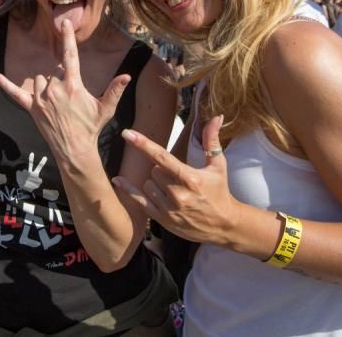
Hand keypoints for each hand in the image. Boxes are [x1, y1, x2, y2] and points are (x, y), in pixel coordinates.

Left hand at [0, 19, 130, 169]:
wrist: (75, 149)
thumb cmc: (91, 128)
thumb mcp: (106, 108)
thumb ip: (115, 90)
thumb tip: (127, 75)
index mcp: (73, 86)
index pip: (70, 56)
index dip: (68, 38)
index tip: (65, 23)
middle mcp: (55, 89)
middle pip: (53, 73)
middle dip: (61, 80)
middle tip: (70, 100)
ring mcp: (41, 99)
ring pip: (39, 80)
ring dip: (46, 86)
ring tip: (57, 102)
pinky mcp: (32, 108)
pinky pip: (15, 94)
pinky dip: (5, 85)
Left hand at [112, 115, 237, 245]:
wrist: (223, 225)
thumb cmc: (219, 192)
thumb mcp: (218, 165)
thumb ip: (211, 140)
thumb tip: (216, 116)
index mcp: (190, 178)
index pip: (162, 157)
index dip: (143, 144)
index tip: (127, 133)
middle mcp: (178, 194)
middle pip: (154, 170)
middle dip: (161, 169)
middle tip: (177, 176)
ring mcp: (169, 208)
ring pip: (147, 184)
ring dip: (155, 182)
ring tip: (173, 190)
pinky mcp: (162, 219)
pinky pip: (139, 201)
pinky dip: (128, 190)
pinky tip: (117, 180)